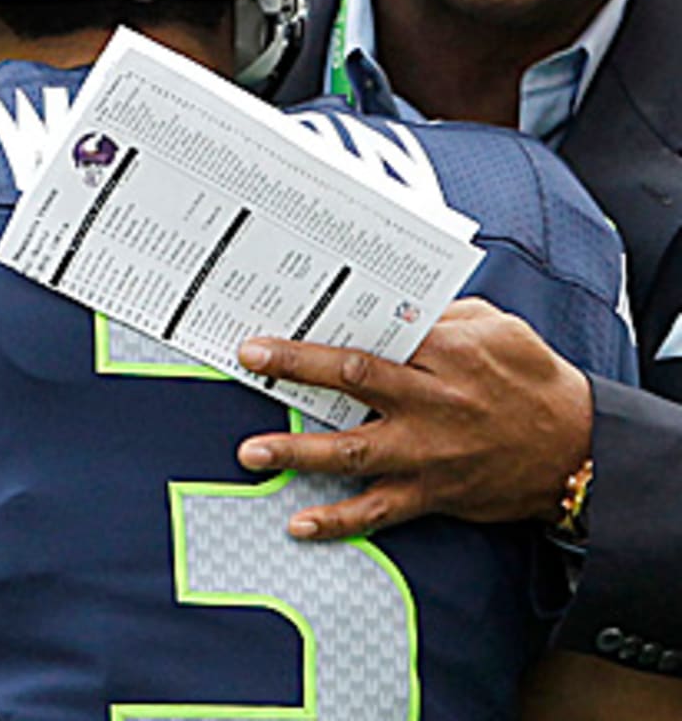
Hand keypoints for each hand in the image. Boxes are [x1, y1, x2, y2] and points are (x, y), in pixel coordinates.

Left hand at [236, 298, 592, 538]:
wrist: (578, 449)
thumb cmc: (532, 379)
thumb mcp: (496, 327)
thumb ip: (441, 314)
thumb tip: (389, 307)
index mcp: (445, 352)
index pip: (371, 335)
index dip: (324, 327)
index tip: (282, 323)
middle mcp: (432, 401)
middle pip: (354, 380)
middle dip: (297, 369)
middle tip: (251, 360)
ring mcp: (429, 452)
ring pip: (355, 450)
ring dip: (299, 452)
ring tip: (253, 451)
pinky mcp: (433, 492)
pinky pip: (380, 511)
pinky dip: (339, 521)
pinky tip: (300, 523)